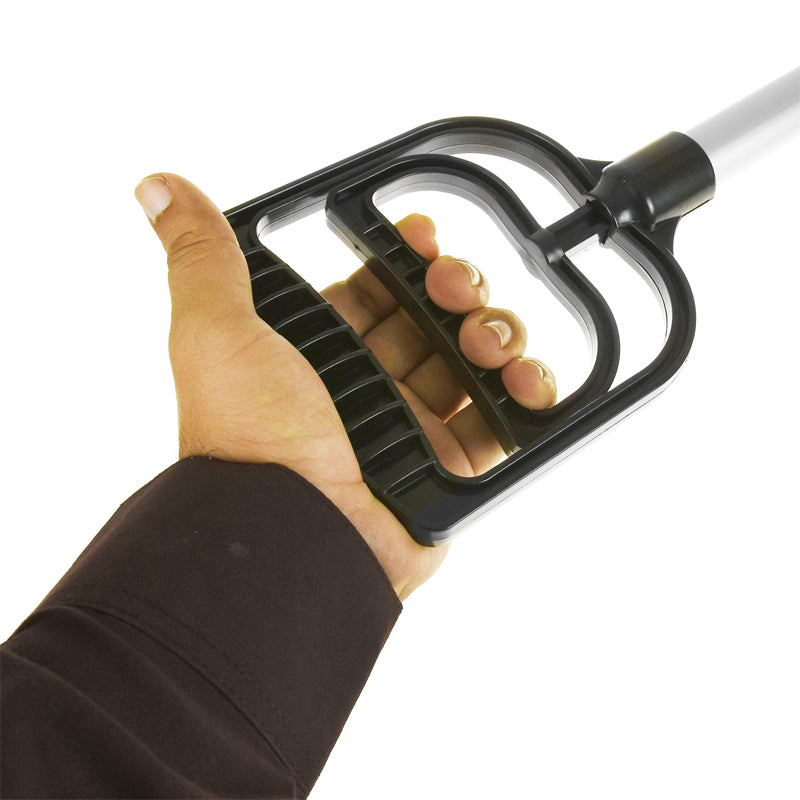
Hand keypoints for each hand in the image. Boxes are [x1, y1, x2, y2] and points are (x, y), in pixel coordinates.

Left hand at [135, 174, 556, 599]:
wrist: (290, 536)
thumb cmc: (249, 437)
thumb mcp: (215, 331)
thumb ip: (201, 255)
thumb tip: (159, 186)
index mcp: (318, 352)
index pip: (374, 288)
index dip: (401, 256)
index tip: (420, 235)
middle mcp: (366, 387)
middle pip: (430, 320)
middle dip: (456, 288)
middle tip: (458, 288)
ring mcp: (411, 428)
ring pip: (473, 364)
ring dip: (496, 334)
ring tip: (490, 339)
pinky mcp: (449, 471)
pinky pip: (503, 424)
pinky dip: (525, 395)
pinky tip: (525, 379)